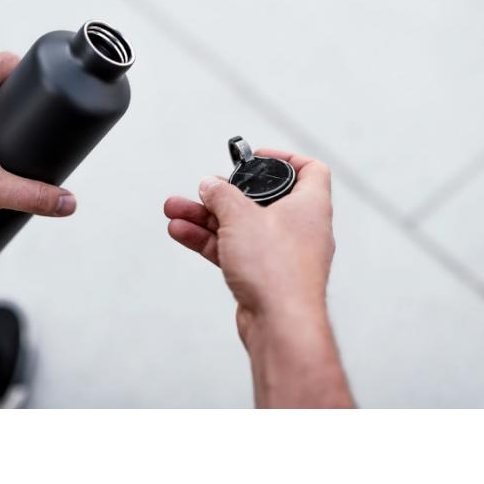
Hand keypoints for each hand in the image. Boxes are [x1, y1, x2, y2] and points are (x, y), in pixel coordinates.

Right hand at [164, 150, 352, 407]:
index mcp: (309, 206)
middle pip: (261, 199)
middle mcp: (299, 228)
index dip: (284, 158)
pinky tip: (181, 232)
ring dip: (206, 217)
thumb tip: (211, 184)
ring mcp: (280, 254)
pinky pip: (233, 249)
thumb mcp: (241, 217)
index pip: (309, 170)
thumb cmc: (277, 271)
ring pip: (240, 226)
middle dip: (224, 193)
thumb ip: (222, 195)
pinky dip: (209, 240)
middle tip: (203, 190)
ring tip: (175, 210)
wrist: (280, 326)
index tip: (257, 158)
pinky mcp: (263, 276)